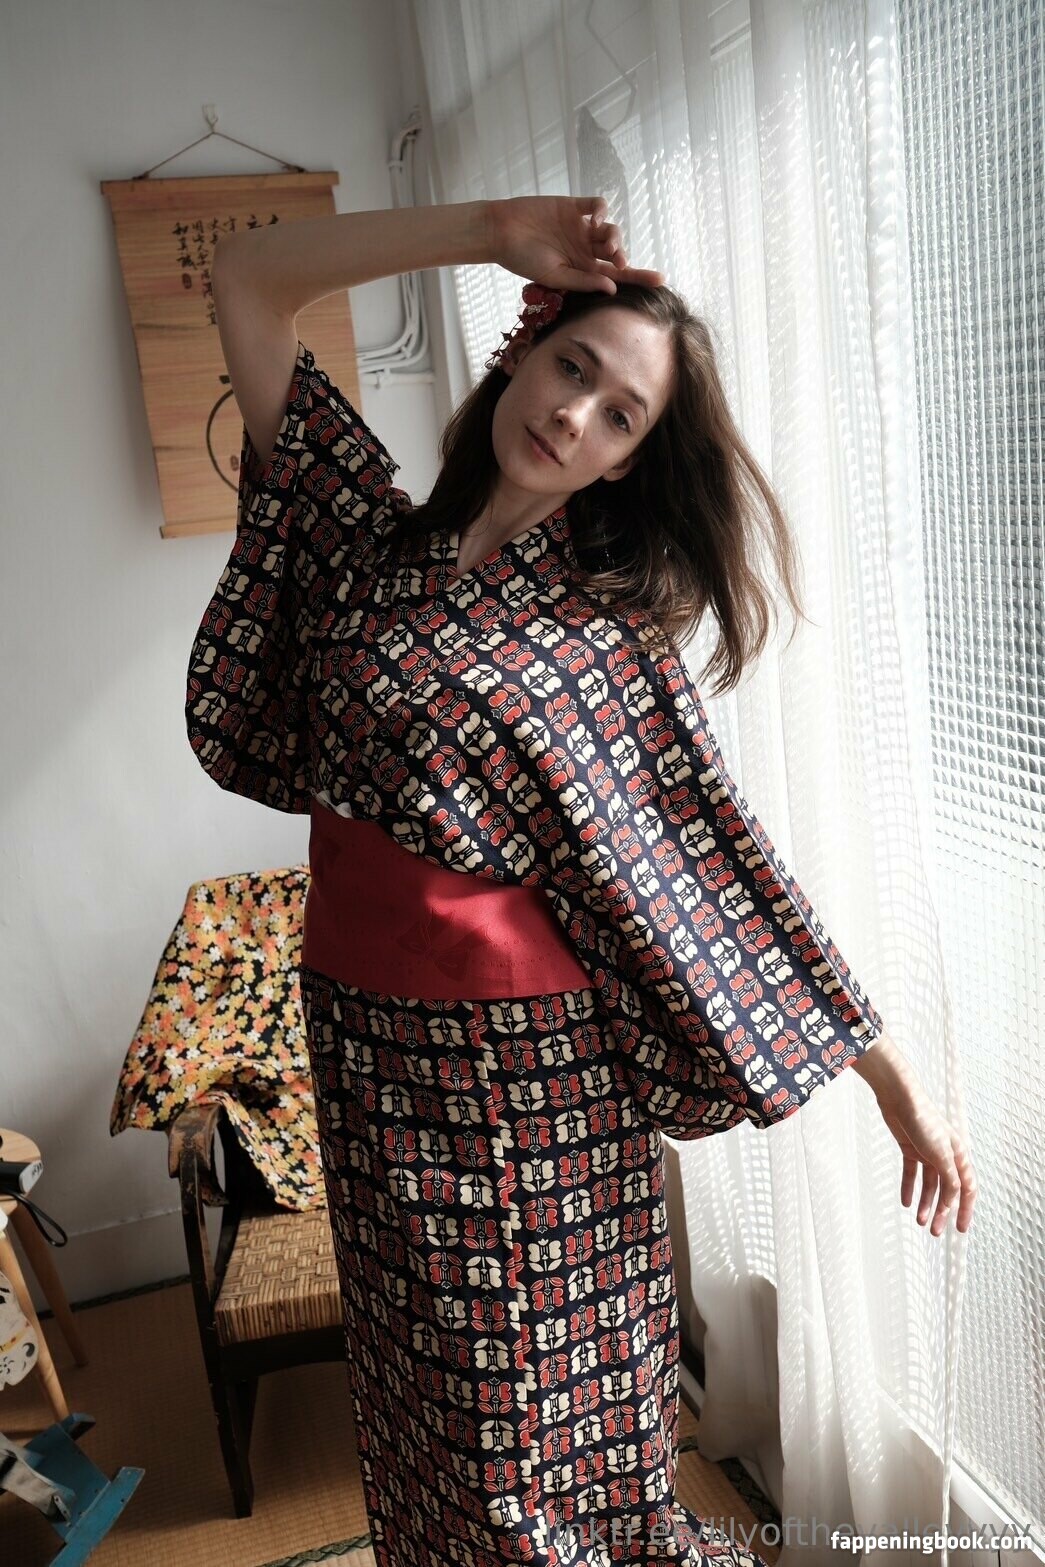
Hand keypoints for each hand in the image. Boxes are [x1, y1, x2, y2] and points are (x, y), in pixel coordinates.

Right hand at [485, 195, 665, 295]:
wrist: (501, 232)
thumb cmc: (523, 259)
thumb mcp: (554, 276)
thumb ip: (583, 281)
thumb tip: (613, 288)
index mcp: (582, 269)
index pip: (616, 275)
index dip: (639, 276)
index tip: (661, 280)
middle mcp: (585, 249)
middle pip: (617, 253)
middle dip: (623, 257)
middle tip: (619, 261)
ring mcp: (580, 227)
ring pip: (610, 230)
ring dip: (614, 237)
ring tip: (606, 243)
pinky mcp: (574, 207)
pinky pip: (598, 205)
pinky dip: (603, 210)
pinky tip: (597, 219)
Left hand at [870, 1056, 977, 1236]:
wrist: (899, 1098)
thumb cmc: (924, 1120)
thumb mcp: (940, 1152)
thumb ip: (949, 1177)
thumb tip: (954, 1199)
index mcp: (958, 1156)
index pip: (967, 1189)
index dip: (965, 1209)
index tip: (961, 1229)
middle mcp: (945, 1156)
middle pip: (947, 1191)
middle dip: (942, 1212)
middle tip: (935, 1232)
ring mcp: (927, 1153)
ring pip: (929, 1185)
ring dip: (926, 1204)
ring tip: (919, 1221)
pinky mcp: (910, 1149)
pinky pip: (911, 1174)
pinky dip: (909, 1188)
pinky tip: (906, 1202)